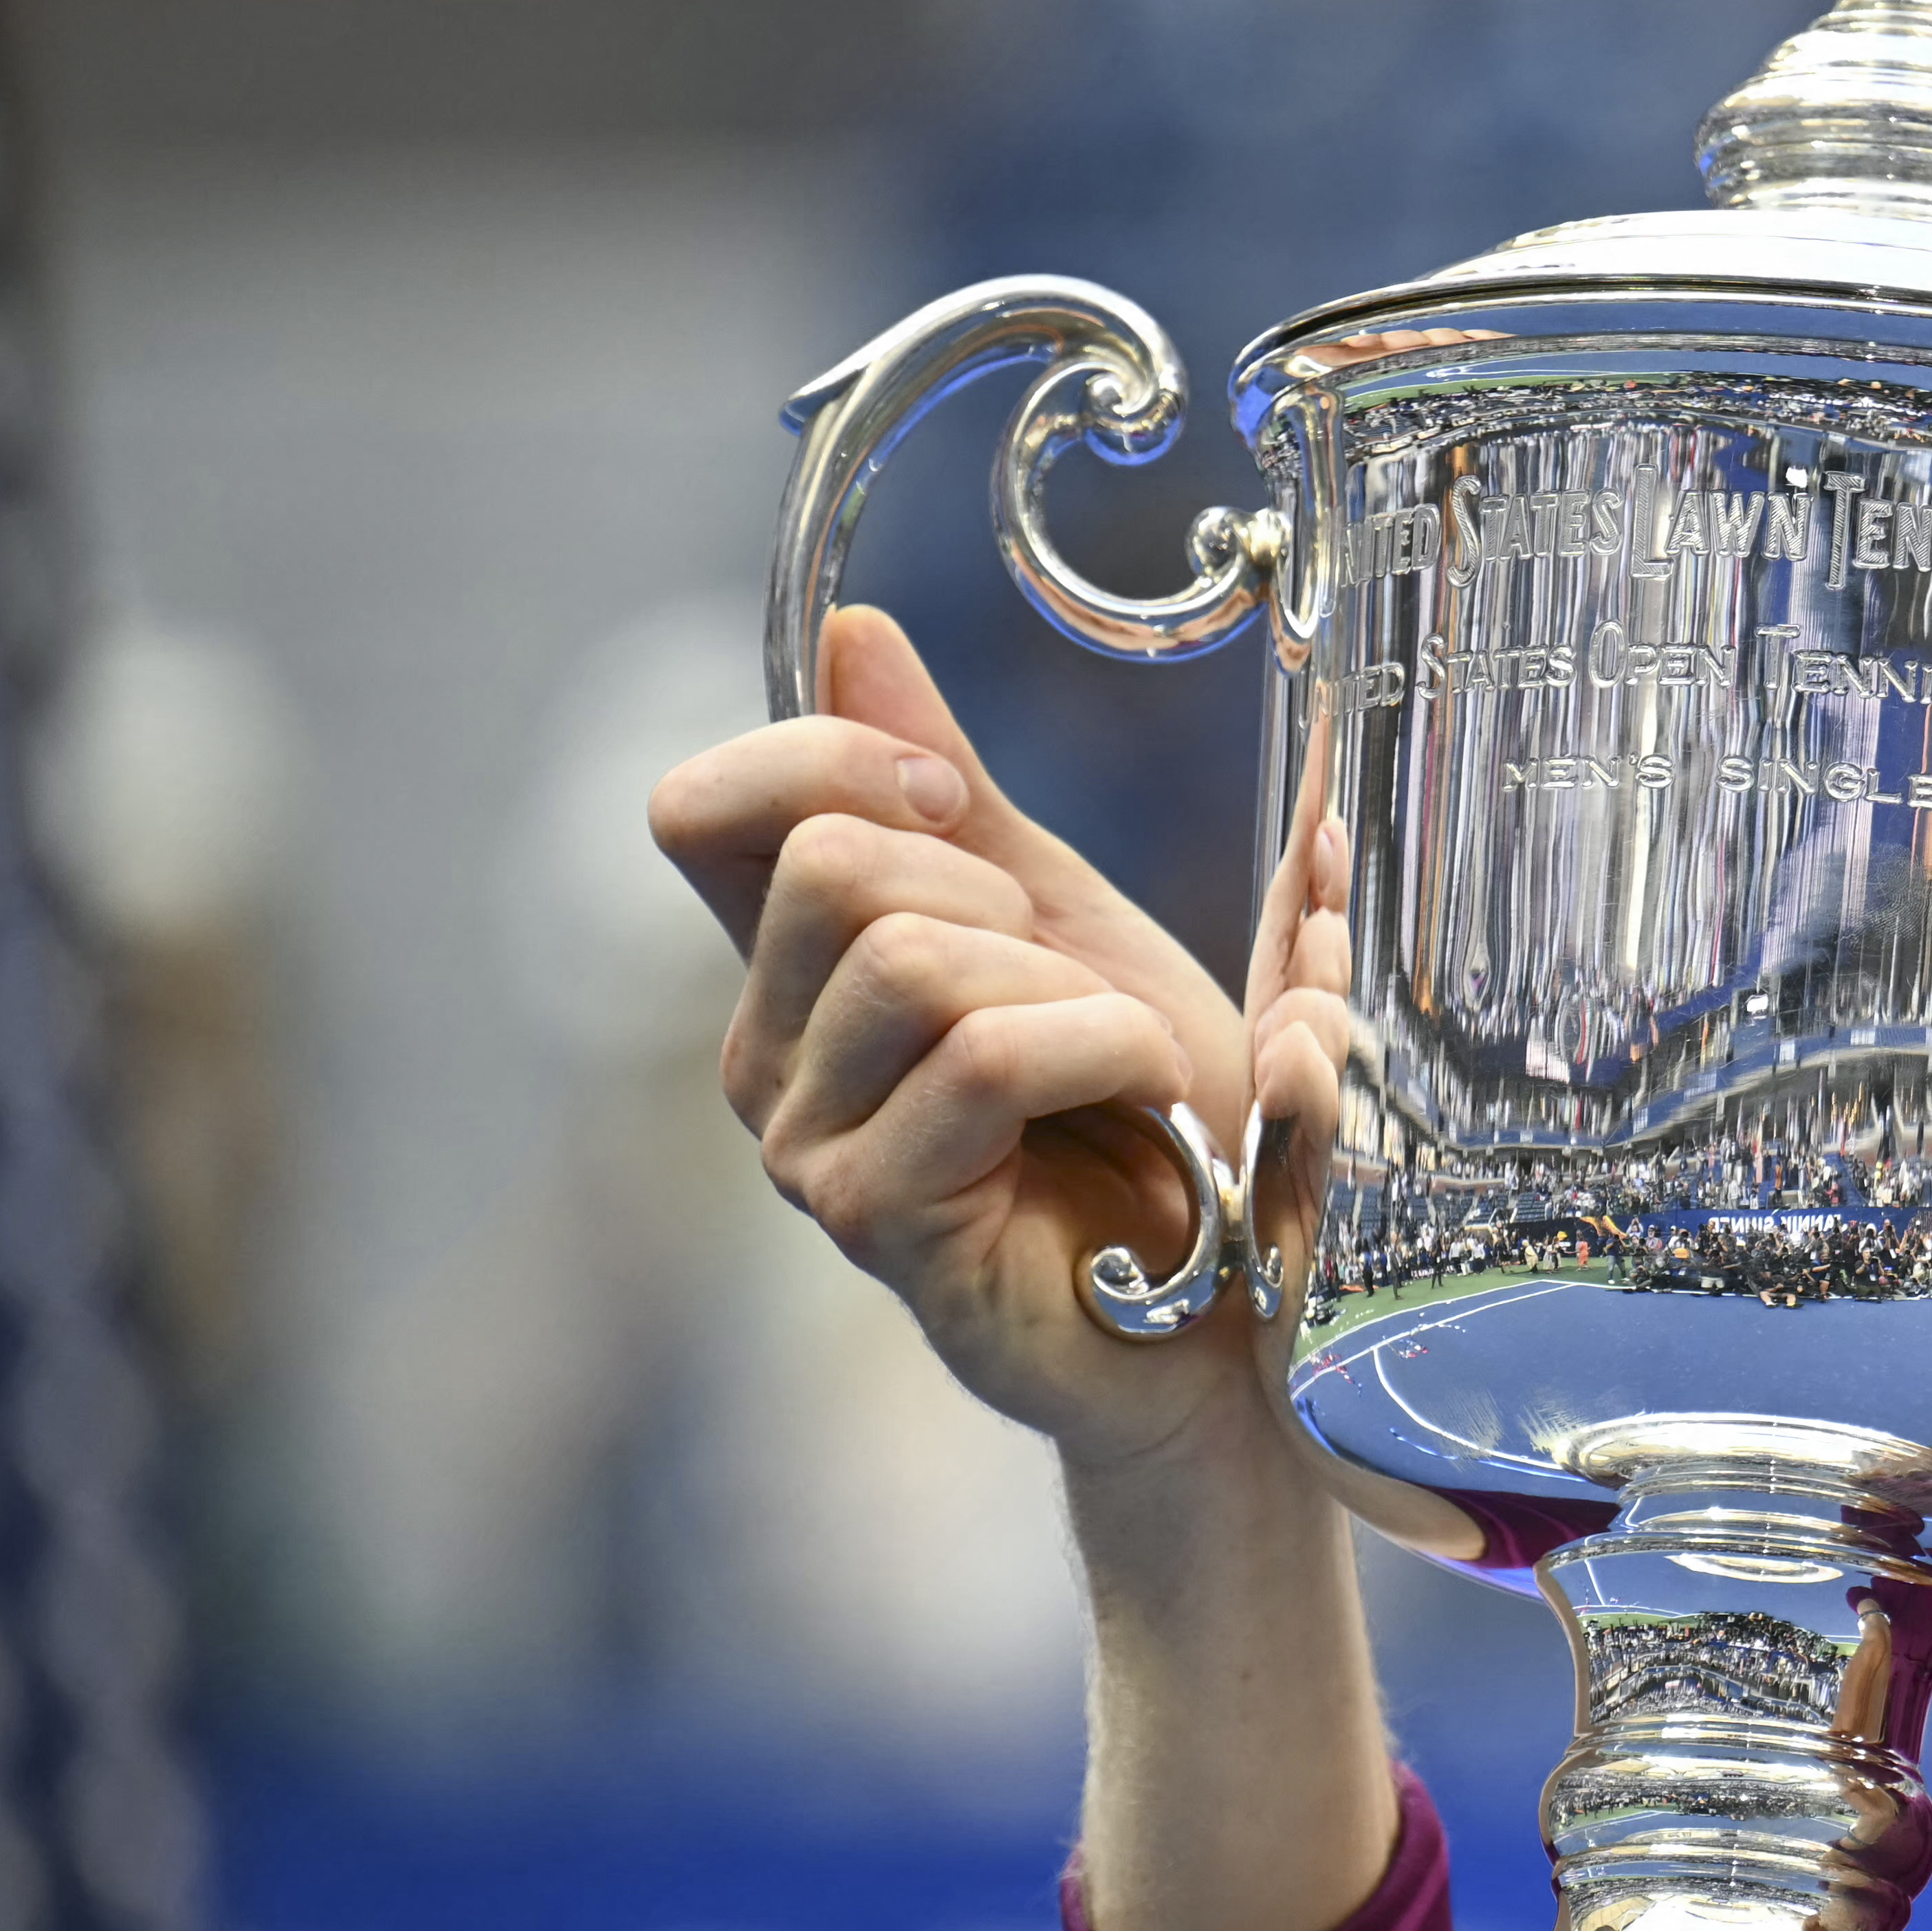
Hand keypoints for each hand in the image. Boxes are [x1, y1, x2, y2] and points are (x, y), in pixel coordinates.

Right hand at [649, 604, 1315, 1472]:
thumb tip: (850, 634)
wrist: (1230, 1296)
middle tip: (1080, 987)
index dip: (824, 758)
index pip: (701, 810)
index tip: (949, 794)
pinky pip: (979, 1059)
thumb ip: (951, 794)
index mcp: (794, 973)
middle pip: (830, 867)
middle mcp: (767, 1059)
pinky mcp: (875, 1221)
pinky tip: (1144, 1098)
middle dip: (995, 894)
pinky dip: (1100, 1049)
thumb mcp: (1061, 920)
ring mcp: (805, 1149)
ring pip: (908, 960)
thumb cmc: (1147, 1120)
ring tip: (1121, 1061)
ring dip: (1065, 987)